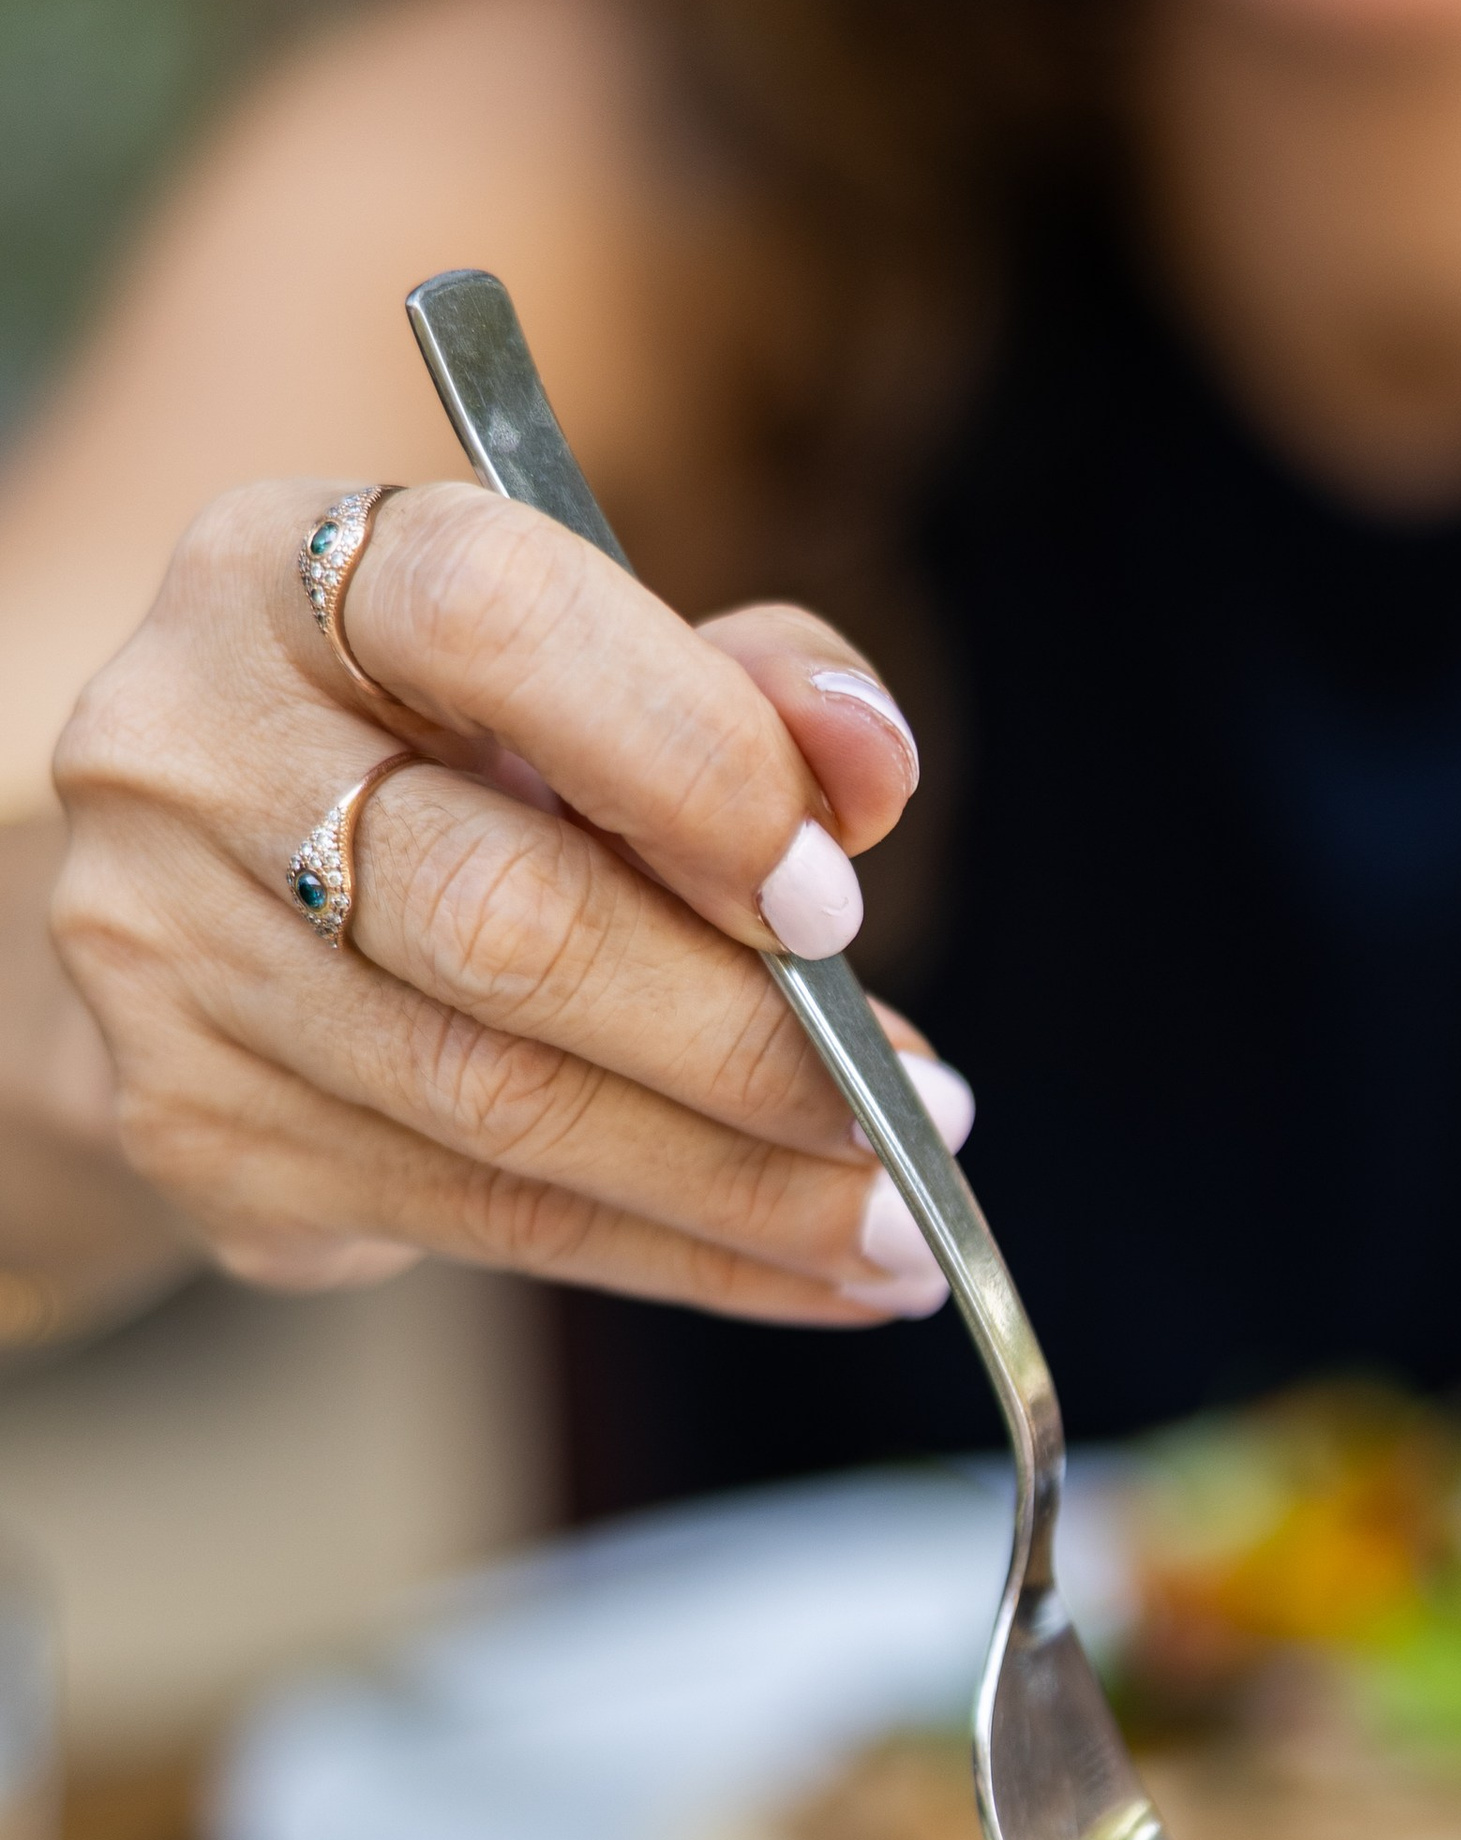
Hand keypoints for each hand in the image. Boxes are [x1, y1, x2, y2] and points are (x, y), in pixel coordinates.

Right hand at [47, 479, 968, 1317]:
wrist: (198, 906)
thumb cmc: (443, 764)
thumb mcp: (588, 676)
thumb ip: (746, 684)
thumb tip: (873, 767)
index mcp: (287, 568)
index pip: (495, 621)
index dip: (691, 761)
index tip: (834, 898)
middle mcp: (185, 749)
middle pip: (504, 918)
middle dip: (745, 1038)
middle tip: (917, 1112)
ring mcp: (164, 955)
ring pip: (500, 1105)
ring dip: (740, 1186)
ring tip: (896, 1223)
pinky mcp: (193, 1132)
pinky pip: (484, 1222)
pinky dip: (678, 1258)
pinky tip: (807, 1270)